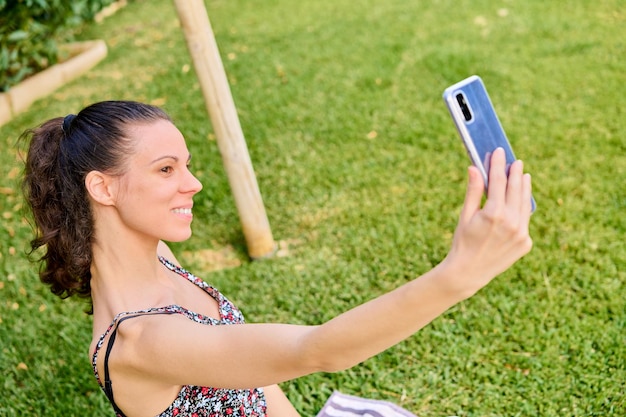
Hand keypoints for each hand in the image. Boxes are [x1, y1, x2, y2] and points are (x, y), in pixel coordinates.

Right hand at [441, 147, 532, 298]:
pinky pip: (525, 220)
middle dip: (515, 173)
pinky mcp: (526, 243)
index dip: (498, 165)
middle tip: (516, 161)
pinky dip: (523, 208)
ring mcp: (521, 234)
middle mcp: (511, 222)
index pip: (499, 182)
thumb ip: (474, 191)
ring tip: (524, 176)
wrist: (468, 272)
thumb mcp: (465, 215)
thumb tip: (475, 168)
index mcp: (494, 213)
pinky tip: (521, 200)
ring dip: (524, 189)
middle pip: (516, 190)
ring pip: (525, 204)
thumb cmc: (462, 242)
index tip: (499, 152)